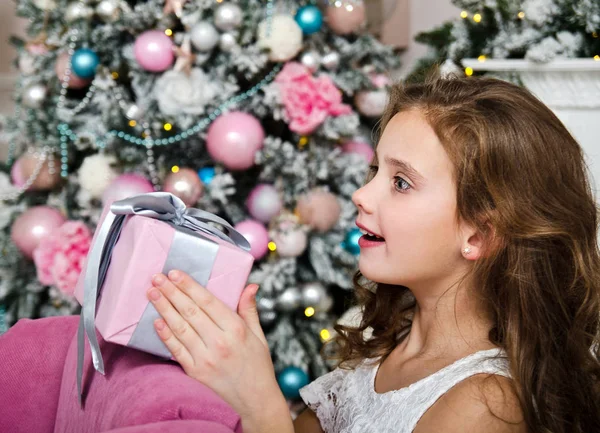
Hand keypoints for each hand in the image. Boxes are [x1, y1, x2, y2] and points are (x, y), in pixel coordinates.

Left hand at [146, 270, 288, 427]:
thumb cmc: (258, 365)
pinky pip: (176, 350)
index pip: (208, 302)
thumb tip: (250, 285)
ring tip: (152, 294)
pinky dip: (165, 335)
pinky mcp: (195, 372)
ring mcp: (205, 358)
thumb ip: (249, 309)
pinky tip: (156, 321)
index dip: (190, 286)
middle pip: (190, 312)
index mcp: (236, 329)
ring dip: (164, 309)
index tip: (175, 274)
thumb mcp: (259, 334)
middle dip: (171, 292)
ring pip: (180, 328)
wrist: (255, 399)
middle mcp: (220, 342)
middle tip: (156, 278)